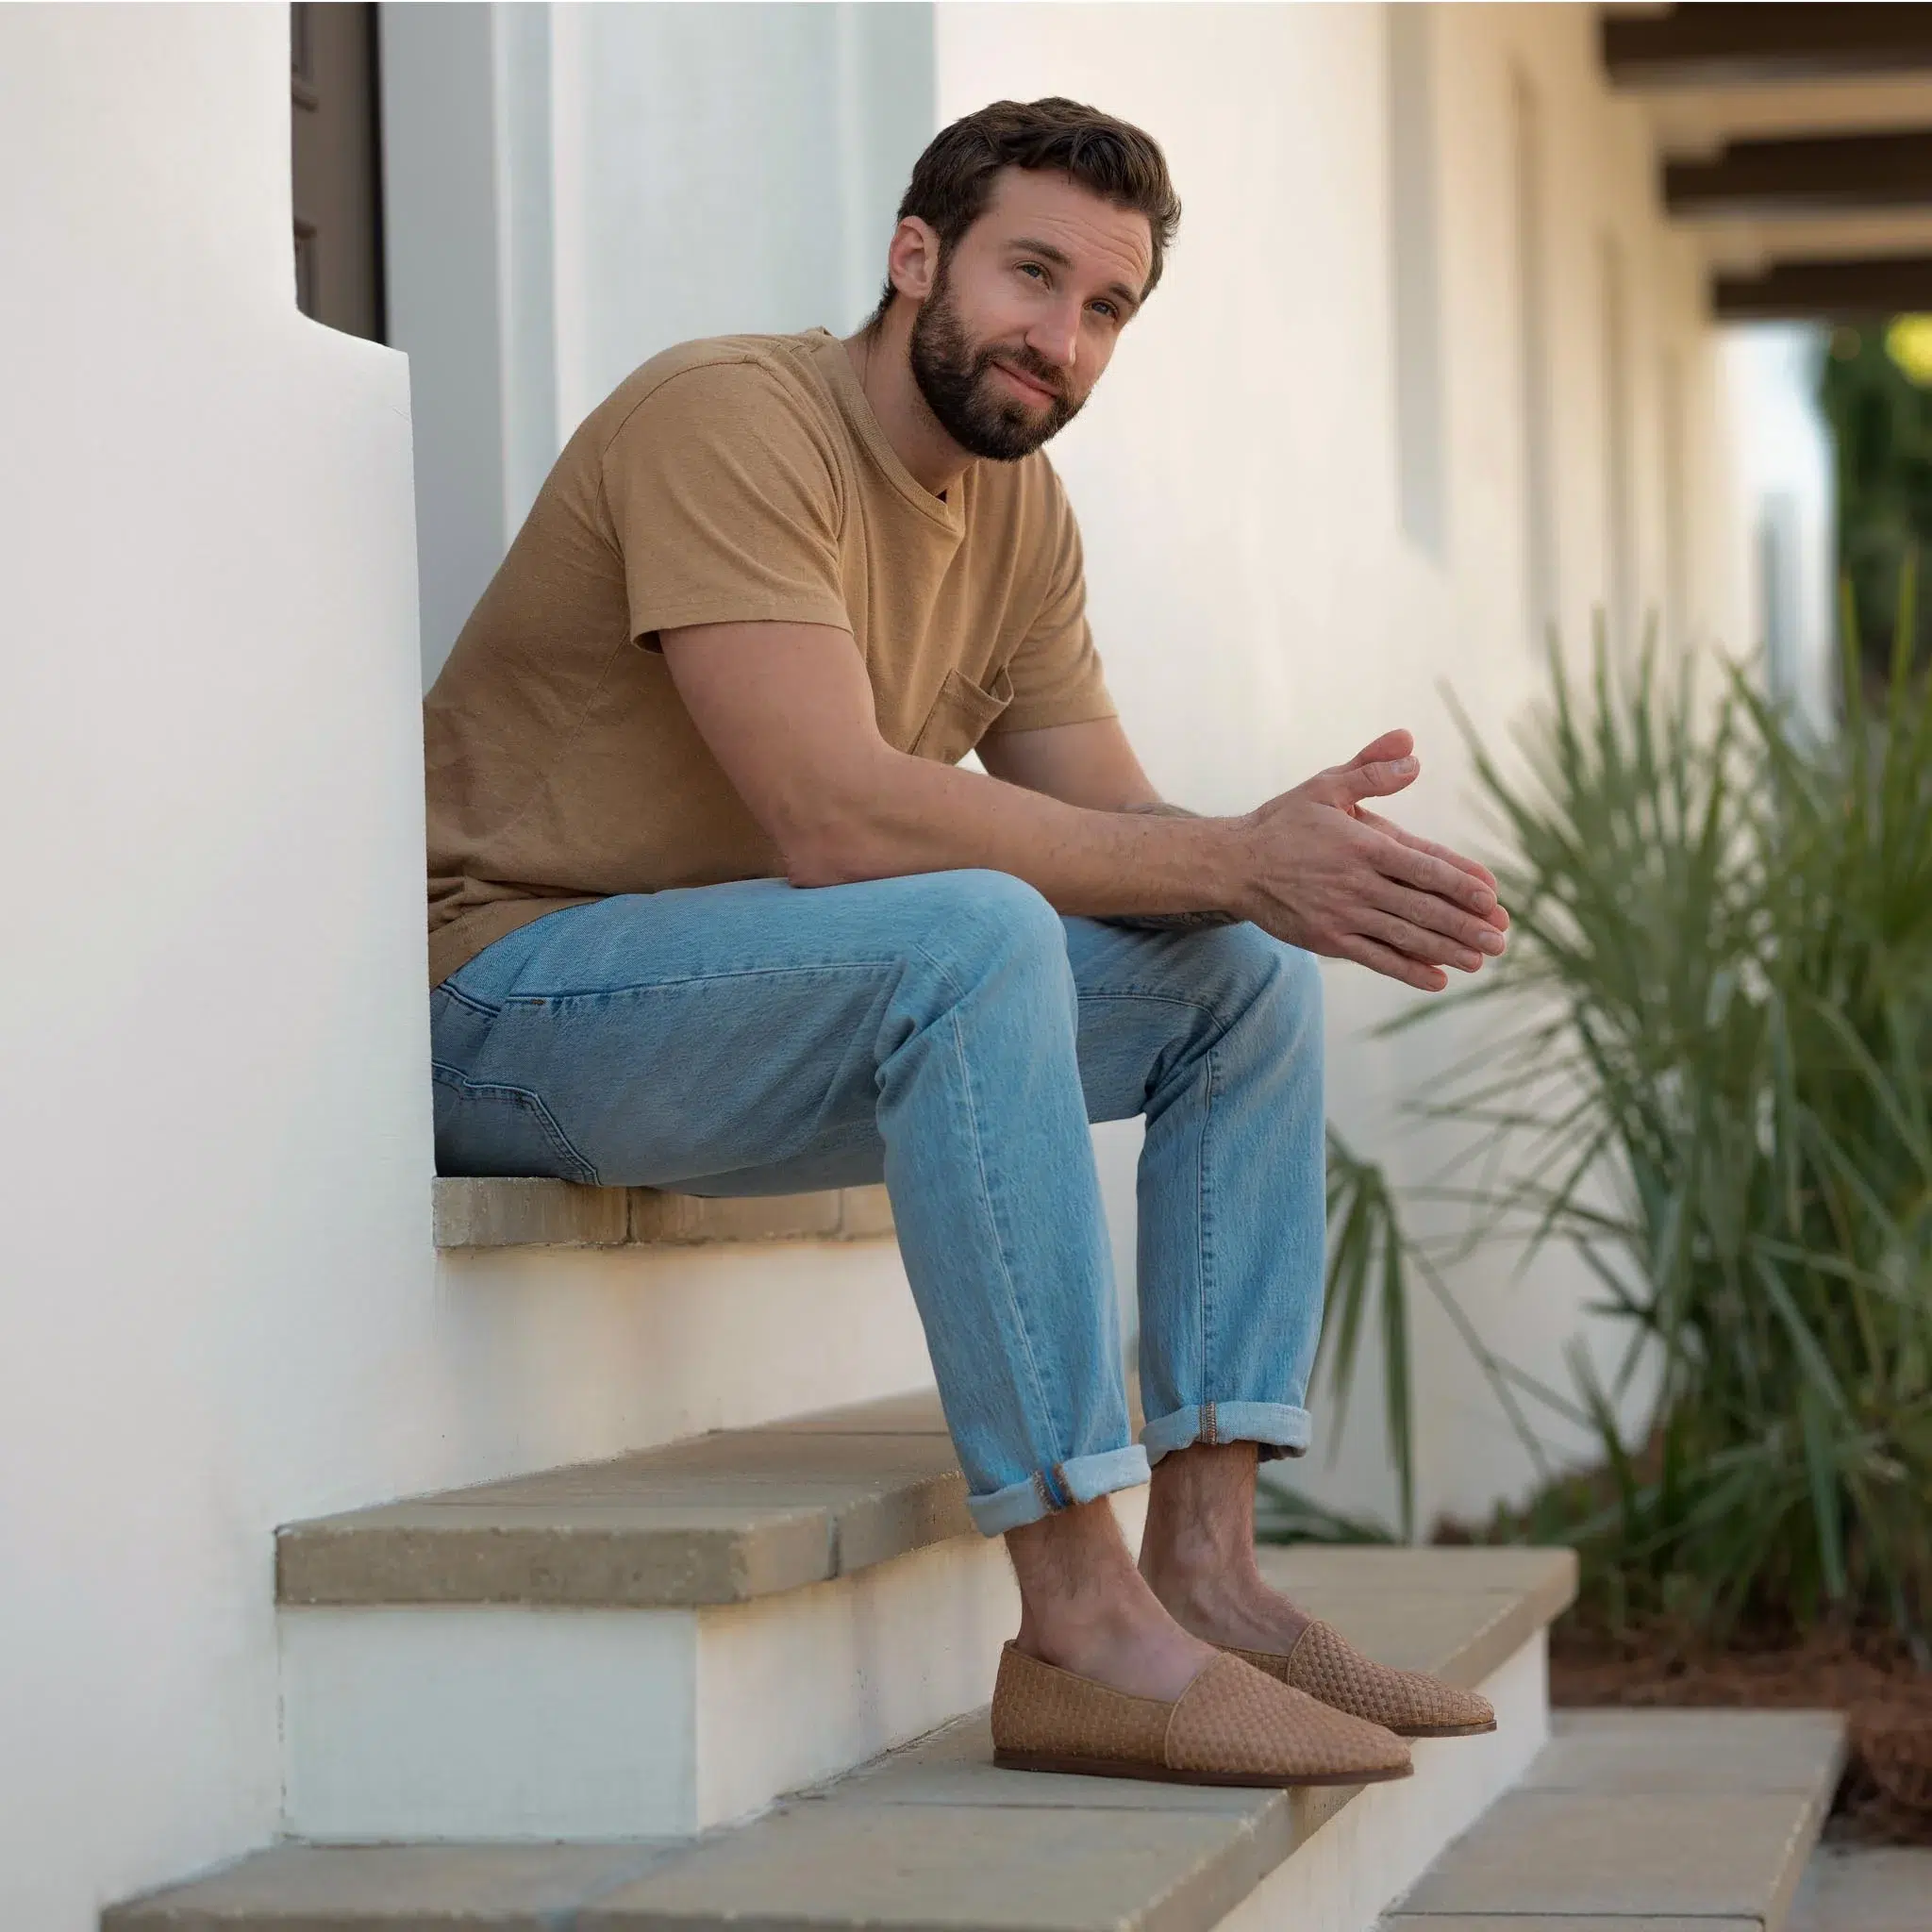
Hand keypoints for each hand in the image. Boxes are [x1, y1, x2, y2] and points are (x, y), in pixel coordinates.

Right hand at [1234, 729, 1508, 991]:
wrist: (1233, 865)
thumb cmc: (1284, 822)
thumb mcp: (1325, 786)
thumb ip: (1371, 770)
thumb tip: (1413, 753)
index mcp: (1361, 845)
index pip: (1422, 866)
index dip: (1460, 882)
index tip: (1492, 897)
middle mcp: (1356, 883)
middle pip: (1421, 907)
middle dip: (1465, 924)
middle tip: (1500, 939)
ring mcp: (1341, 915)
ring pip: (1404, 937)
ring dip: (1446, 950)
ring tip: (1480, 961)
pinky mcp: (1327, 939)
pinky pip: (1375, 959)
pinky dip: (1407, 970)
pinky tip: (1437, 979)